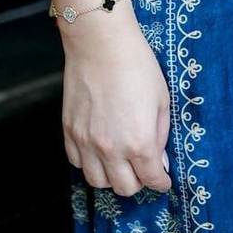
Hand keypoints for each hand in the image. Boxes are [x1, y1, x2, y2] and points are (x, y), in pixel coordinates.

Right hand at [61, 3, 171, 196]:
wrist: (101, 44)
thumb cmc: (137, 66)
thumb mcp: (162, 99)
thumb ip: (161, 135)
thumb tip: (160, 160)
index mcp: (139, 142)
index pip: (152, 179)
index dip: (161, 182)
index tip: (163, 179)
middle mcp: (111, 149)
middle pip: (125, 188)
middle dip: (139, 181)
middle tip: (143, 168)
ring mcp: (86, 142)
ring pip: (98, 182)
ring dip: (112, 176)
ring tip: (121, 161)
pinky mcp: (69, 132)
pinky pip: (77, 163)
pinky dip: (90, 162)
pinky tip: (99, 149)